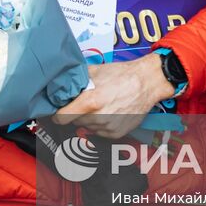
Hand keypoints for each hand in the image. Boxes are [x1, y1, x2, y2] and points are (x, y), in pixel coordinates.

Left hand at [52, 55, 174, 138]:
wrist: (147, 82)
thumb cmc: (122, 74)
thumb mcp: (94, 71)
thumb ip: (76, 81)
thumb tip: (60, 86)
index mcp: (89, 101)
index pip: (62, 117)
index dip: (58, 113)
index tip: (59, 111)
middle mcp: (98, 117)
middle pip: (74, 121)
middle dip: (76, 113)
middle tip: (86, 102)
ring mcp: (108, 127)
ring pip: (87, 127)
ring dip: (89, 119)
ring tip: (100, 105)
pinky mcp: (116, 134)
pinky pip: (99, 132)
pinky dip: (100, 124)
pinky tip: (109, 112)